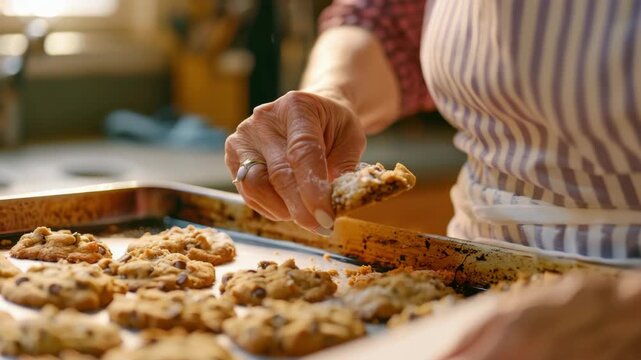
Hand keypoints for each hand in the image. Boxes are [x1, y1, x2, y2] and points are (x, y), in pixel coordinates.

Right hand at [225, 90, 365, 234]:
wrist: (313, 115)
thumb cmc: (333, 126)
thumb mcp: (351, 139)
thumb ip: (345, 167)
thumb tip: (338, 201)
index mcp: (296, 107)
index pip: (302, 152)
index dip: (313, 189)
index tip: (326, 217)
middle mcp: (263, 119)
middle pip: (277, 174)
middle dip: (300, 208)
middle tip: (321, 227)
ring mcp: (244, 138)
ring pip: (255, 187)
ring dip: (284, 210)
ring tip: (307, 214)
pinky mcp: (233, 158)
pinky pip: (248, 193)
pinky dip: (272, 208)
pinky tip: (291, 207)